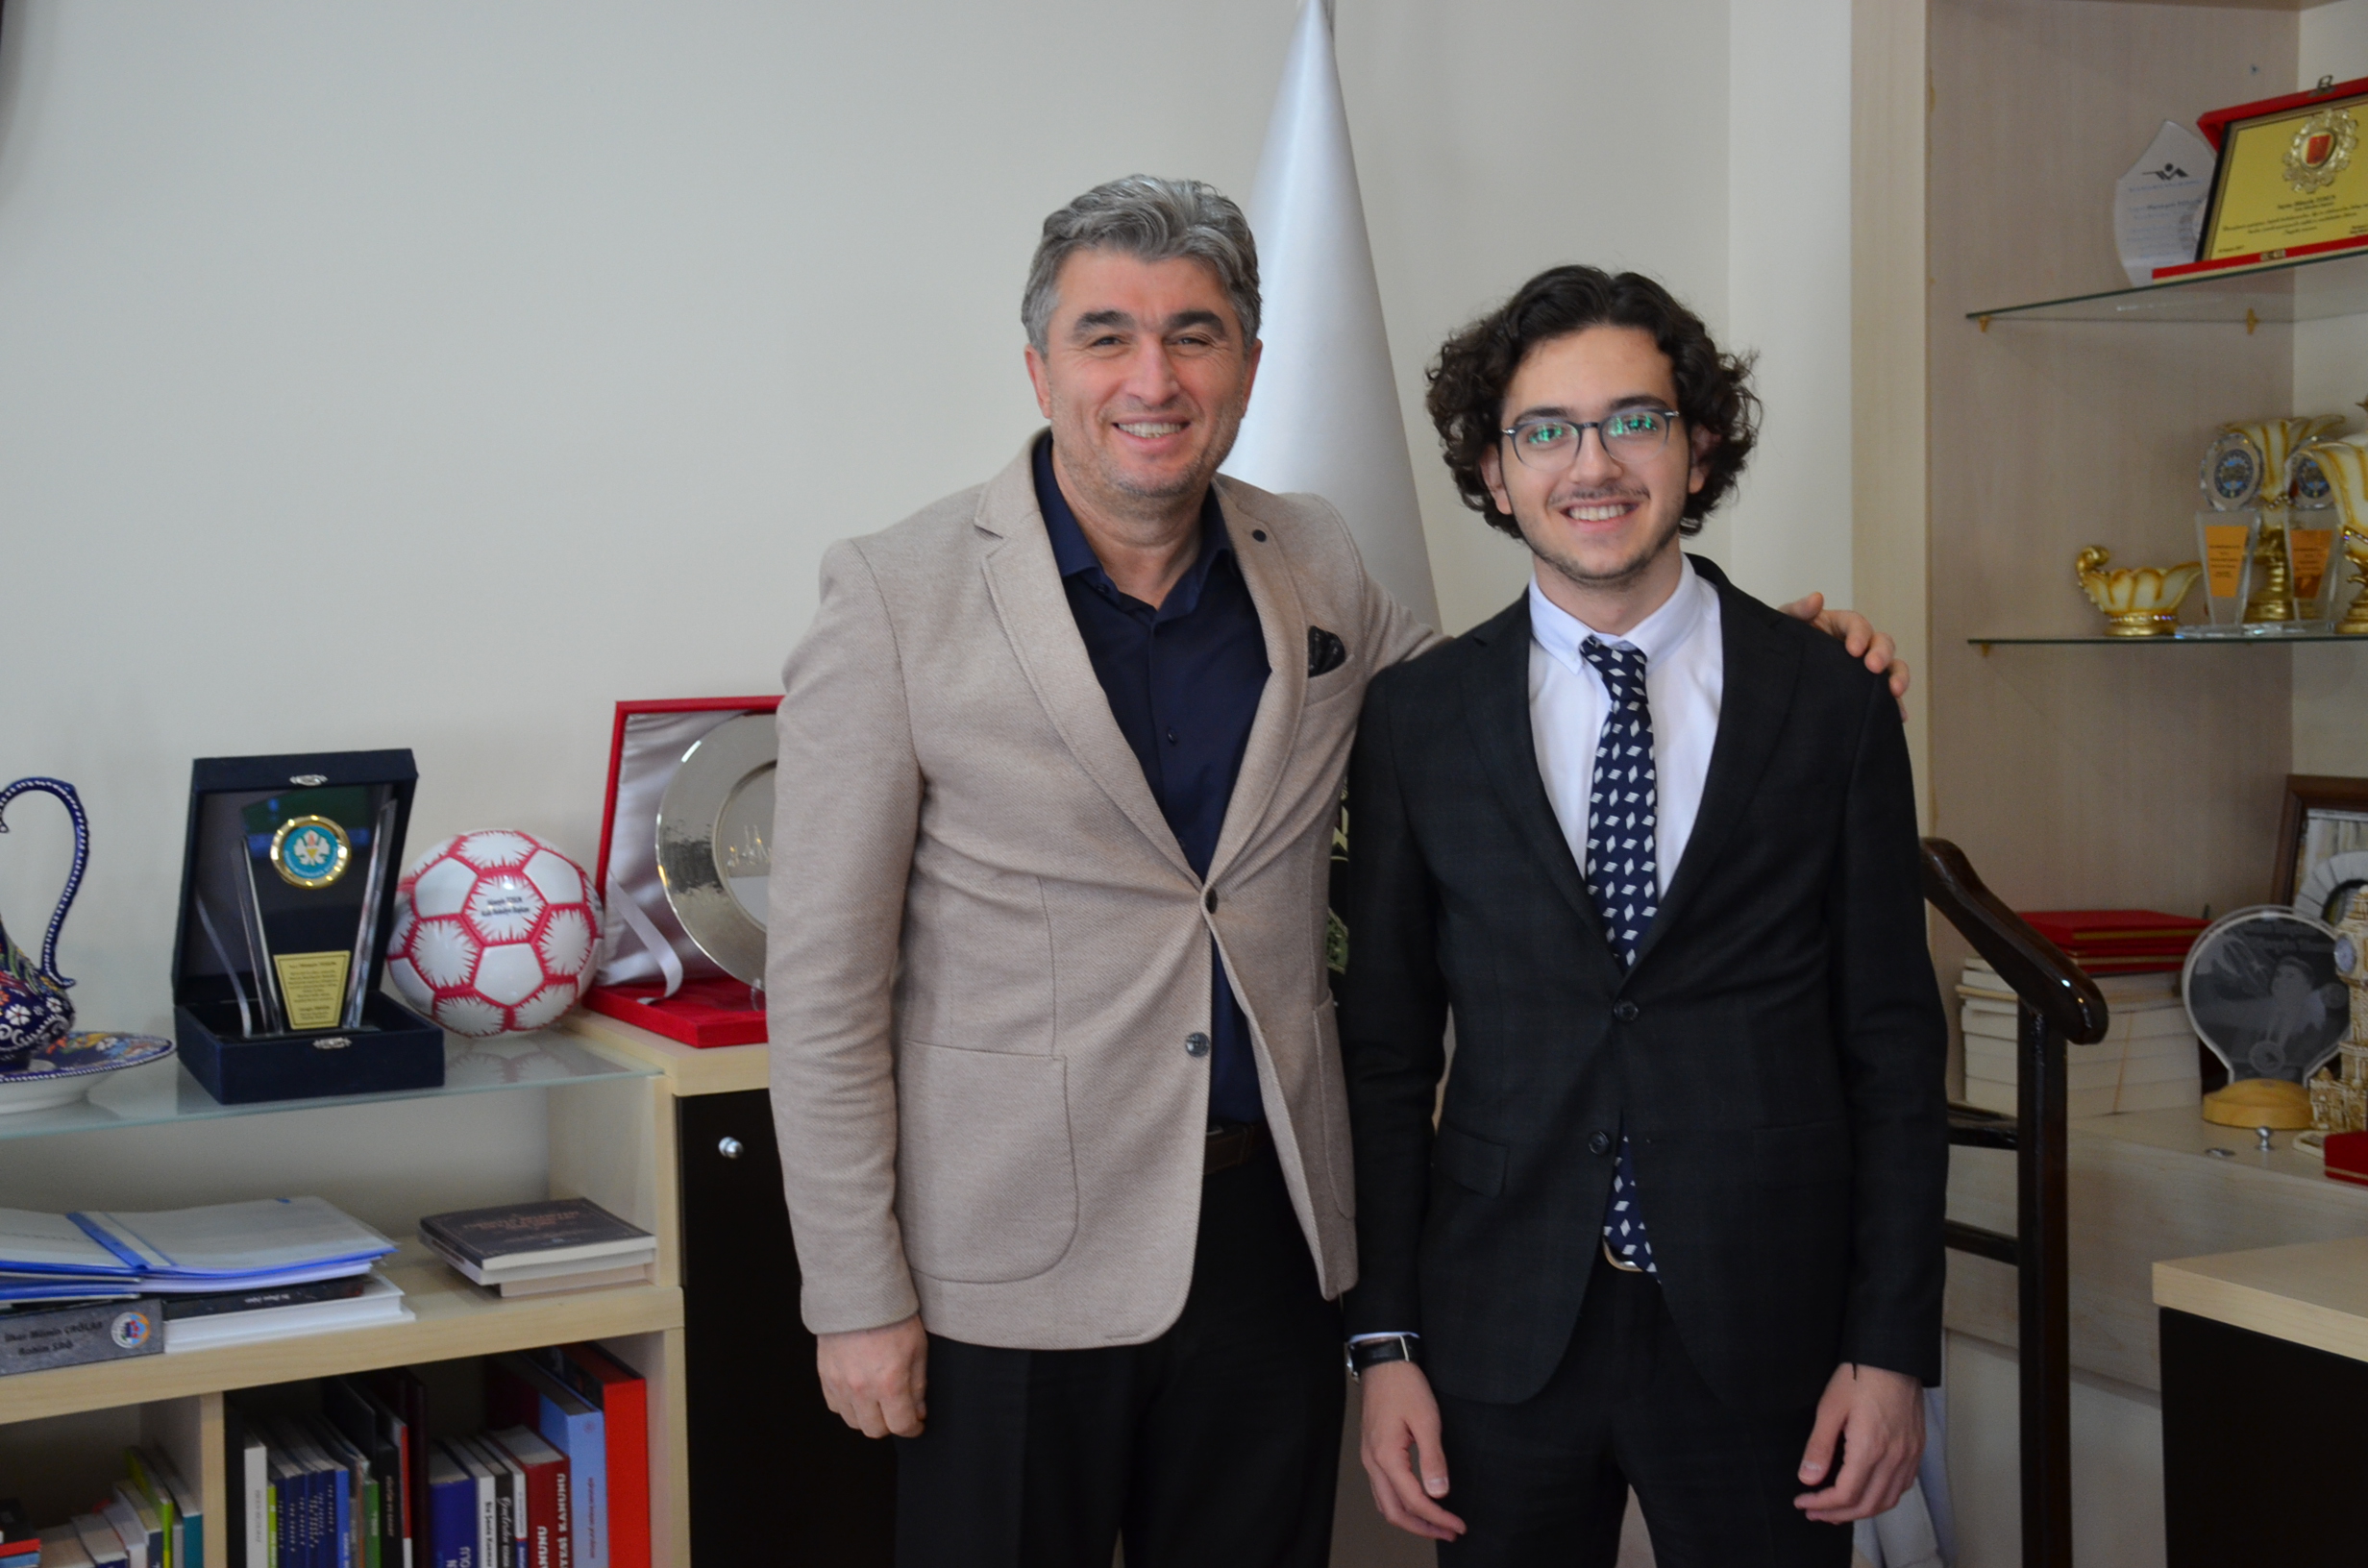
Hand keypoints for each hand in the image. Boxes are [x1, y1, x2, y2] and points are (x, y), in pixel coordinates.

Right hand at [817, 1313, 928, 1437]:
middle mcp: (862, 1389)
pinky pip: (835, 1406)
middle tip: (898, 1410)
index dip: (913, 1429)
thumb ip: (918, 1385)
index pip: (901, 1425)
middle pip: (875, 1430)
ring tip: (878, 1400)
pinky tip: (859, 1392)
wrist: (859, 1293)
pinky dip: (848, 1405)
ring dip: (868, 1417)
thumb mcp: (917, 1349)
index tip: (917, 1425)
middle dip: (890, 1424)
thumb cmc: (892, 1317)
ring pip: (853, 1421)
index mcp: (889, 1383)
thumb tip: (918, 1412)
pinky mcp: (825, 1376)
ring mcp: (840, 1384)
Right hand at [1357, 1361, 1466, 1541]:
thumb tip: (1439, 1492)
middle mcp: (1373, 1462)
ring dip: (1410, 1518)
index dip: (1438, 1518)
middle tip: (1449, 1532)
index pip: (1414, 1501)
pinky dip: (1400, 1504)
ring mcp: (1369, 1458)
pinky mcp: (1372, 1451)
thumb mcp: (1426, 1420)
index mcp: (1386, 1457)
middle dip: (1422, 1528)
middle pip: (1394, 1511)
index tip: (1457, 1525)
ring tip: (1435, 1524)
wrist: (1384, 1363)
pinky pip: (1382, 1490)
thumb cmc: (1404, 1386)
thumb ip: (1433, 1458)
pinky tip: (1416, 1502)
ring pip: (1385, 1503)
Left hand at [1779, 592, 1911, 710]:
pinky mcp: (1864, 691)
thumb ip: (1798, 611)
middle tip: (1873, 667)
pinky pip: (1885, 697)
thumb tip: (1817, 599)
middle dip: (1882, 654)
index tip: (1854, 650)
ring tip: (1895, 691)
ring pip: (1891, 667)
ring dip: (1897, 676)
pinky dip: (1894, 706)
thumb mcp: (1785, 624)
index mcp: (1841, 625)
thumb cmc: (1784, 643)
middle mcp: (1859, 645)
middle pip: (1882, 643)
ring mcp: (1864, 669)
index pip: (1858, 624)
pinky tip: (1899, 717)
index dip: (1860, 635)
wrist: (1776, 674)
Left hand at [1793, 1362, 1923, 1522]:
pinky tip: (1867, 1492)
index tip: (1803, 1503)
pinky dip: (1883, 1497)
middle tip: (1815, 1513)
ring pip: (1888, 1500)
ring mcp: (1909, 1455)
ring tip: (1837, 1510)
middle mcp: (1894, 1457)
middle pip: (1868, 1504)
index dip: (1823, 1505)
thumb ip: (1819, 1447)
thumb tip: (1808, 1479)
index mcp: (1871, 1449)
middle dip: (1838, 1514)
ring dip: (1861, 1510)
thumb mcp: (1829, 1408)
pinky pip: (1902, 1485)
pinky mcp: (1916, 1448)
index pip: (1846, 1494)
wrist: (1893, 1356)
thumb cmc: (1859, 1376)